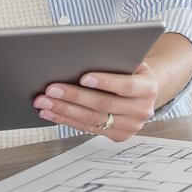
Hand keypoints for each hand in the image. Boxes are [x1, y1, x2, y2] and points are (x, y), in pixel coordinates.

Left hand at [32, 61, 158, 141]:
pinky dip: (66, 120)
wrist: (144, 89)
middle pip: (103, 105)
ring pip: (93, 119)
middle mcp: (142, 110)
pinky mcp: (118, 135)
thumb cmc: (130, 68)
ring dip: (64, 110)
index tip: (83, 77)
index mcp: (148, 87)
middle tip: (50, 89)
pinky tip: (50, 112)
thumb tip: (79, 55)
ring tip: (44, 101)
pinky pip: (89, 128)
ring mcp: (131, 126)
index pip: (126, 86)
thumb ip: (112, 59)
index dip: (105, 82)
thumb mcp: (129, 59)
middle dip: (74, 96)